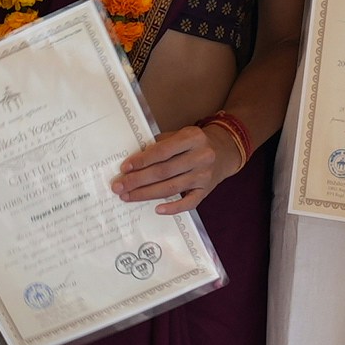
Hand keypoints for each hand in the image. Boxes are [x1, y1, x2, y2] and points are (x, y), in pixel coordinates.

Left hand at [112, 117, 244, 213]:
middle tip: (119, 186)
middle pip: (164, 171)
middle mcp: (201, 156)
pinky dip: (173, 208)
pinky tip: (157, 209)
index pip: (162, 151)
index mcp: (193, 138)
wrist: (224, 151)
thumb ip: (160, 145)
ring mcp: (205, 175)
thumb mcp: (180, 135)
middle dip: (138, 180)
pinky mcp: (207, 191)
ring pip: (171, 187)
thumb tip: (134, 161)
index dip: (142, 160)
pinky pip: (189, 203)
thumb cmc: (194, 143)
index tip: (124, 168)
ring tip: (128, 196)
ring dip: (146, 194)